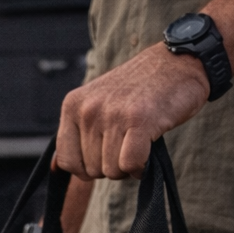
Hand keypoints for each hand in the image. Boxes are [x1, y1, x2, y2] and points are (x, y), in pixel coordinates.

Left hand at [56, 44, 209, 179]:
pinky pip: (130, 165)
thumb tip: (54, 169)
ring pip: (112, 171)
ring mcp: (113, 114)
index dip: (87, 167)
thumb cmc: (139, 90)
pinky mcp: (139, 120)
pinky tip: (149, 147)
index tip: (105, 151)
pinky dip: (141, 166)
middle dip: (112, 164)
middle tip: (128, 138)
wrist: (179, 61)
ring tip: (139, 137)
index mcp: (73, 105)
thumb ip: (77, 134)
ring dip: (129, 164)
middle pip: (92, 170)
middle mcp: (88, 109)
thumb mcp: (97, 103)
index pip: (67, 162)